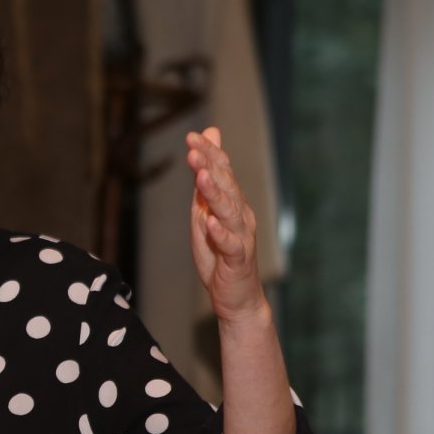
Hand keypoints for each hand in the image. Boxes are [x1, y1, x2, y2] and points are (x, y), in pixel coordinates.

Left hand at [186, 126, 265, 323]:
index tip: (192, 136)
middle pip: (227, 185)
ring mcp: (241, 236)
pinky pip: (231, 244)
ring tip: (202, 176)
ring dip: (216, 193)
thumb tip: (204, 149)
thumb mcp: (204, 216)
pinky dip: (220, 233)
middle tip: (193, 148)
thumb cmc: (219, 255)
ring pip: (230, 211)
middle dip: (210, 165)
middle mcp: (240, 215)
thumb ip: (204, 185)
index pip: (223, 171)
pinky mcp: (238, 259)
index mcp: (232, 203)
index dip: (209, 153)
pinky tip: (210, 223)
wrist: (237, 297)